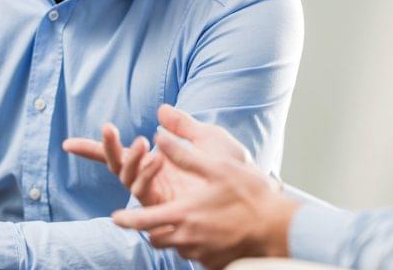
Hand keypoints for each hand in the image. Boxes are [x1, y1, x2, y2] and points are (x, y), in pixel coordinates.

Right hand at [64, 104, 251, 206]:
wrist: (249, 194)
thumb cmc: (230, 168)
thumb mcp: (206, 138)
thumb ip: (182, 125)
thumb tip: (160, 110)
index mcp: (157, 162)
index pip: (119, 154)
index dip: (95, 149)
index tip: (67, 145)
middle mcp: (151, 179)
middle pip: (118, 165)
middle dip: (107, 148)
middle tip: (108, 128)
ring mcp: (156, 194)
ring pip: (129, 178)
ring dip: (132, 158)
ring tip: (144, 142)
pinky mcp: (164, 207)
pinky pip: (145, 192)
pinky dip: (146, 174)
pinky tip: (156, 158)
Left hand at [111, 131, 300, 269]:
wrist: (277, 229)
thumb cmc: (248, 195)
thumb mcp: (217, 167)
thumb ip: (184, 153)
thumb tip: (159, 135)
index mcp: (184, 215)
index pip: (144, 221)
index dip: (126, 219)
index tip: (115, 217)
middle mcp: (187, 238)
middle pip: (156, 238)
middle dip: (151, 227)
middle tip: (154, 214)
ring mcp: (201, 253)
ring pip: (175, 246)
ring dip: (174, 234)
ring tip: (187, 218)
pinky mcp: (213, 262)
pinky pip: (195, 254)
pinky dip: (194, 243)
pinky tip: (209, 229)